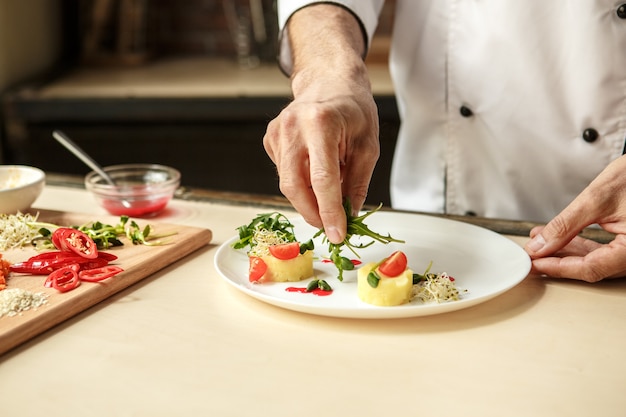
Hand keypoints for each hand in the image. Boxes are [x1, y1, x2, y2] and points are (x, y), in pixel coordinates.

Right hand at [263, 4, 378, 243]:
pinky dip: (301, 184)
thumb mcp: (368, 145)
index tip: (338, 234)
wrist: (329, 81)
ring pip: (287, 183)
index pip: (321, 179)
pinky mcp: (270, 139)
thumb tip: (349, 215)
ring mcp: (277, 132)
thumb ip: (357, 182)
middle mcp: (292, 126)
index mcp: (320, 123)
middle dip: (313, 213)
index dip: (329, 212)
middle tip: (331, 227)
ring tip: (329, 198)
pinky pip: (284, 173)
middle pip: (294, 186)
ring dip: (308, 200)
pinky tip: (315, 173)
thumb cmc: (353, 109)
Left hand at [525, 155, 625, 281]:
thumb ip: (565, 225)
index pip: (591, 268)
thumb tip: (540, 245)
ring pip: (597, 260)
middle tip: (533, 256)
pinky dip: (582, 246)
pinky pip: (605, 251)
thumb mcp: (596, 199)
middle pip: (593, 268)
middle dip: (559, 260)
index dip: (559, 267)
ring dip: (567, 252)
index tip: (535, 263)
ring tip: (541, 242)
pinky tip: (562, 239)